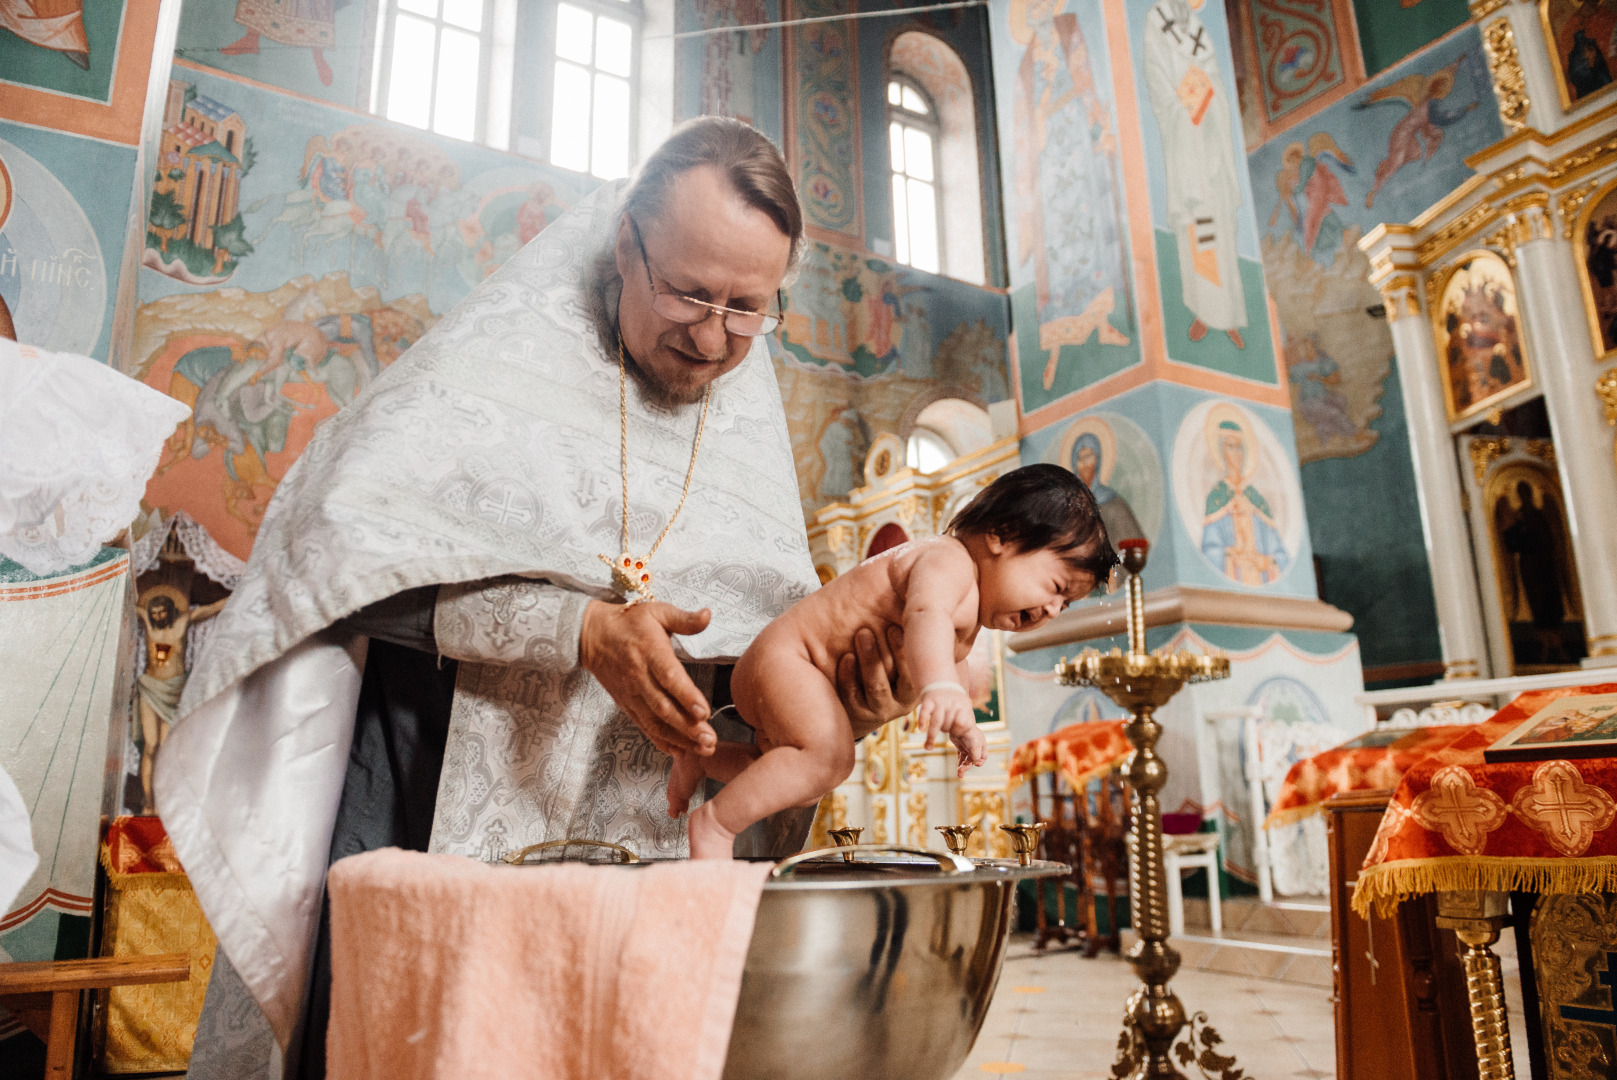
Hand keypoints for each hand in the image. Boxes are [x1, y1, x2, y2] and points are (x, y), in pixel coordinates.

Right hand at [579, 599, 715, 756]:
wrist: (591, 635)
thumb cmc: (628, 622)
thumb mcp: (656, 611)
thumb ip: (684, 619)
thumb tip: (708, 615)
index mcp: (649, 652)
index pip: (669, 677)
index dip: (686, 696)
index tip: (703, 711)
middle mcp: (639, 677)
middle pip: (663, 706)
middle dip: (687, 727)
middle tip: (709, 740)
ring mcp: (632, 694)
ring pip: (655, 721)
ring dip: (678, 738)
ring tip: (701, 749)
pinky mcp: (626, 704)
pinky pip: (644, 726)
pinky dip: (661, 740)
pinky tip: (678, 750)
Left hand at [836, 626, 911, 737]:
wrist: (859, 704)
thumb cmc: (884, 666)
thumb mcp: (899, 655)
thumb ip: (905, 632)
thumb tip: (909, 600)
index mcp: (918, 684)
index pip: (919, 669)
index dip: (908, 649)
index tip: (896, 628)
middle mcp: (902, 701)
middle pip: (902, 678)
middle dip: (893, 650)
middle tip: (885, 626)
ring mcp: (879, 710)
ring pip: (877, 687)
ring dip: (870, 659)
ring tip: (862, 633)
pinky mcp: (857, 715)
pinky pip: (853, 697)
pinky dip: (849, 676)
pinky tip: (846, 657)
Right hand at [916, 685, 974, 753]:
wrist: (943, 682)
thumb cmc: (955, 702)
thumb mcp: (965, 709)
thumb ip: (966, 724)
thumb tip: (972, 749)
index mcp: (964, 706)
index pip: (962, 724)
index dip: (958, 731)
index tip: (955, 732)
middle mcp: (952, 703)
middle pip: (947, 725)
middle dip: (945, 730)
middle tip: (944, 727)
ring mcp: (939, 701)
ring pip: (936, 721)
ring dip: (931, 736)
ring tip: (928, 748)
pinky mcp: (928, 700)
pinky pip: (924, 711)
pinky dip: (922, 720)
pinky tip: (920, 729)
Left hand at [952, 725, 987, 778]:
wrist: (958, 725)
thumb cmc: (969, 735)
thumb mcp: (975, 746)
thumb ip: (976, 756)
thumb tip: (975, 764)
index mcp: (982, 746)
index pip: (983, 757)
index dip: (979, 762)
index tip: (975, 764)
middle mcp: (975, 747)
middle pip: (973, 760)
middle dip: (967, 766)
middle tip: (960, 772)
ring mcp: (967, 747)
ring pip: (966, 759)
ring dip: (963, 767)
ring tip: (959, 774)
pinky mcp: (960, 746)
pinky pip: (961, 756)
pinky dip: (959, 762)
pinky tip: (958, 768)